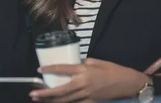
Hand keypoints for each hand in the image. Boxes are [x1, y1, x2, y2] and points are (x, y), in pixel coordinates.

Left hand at [30, 58, 149, 102]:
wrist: (127, 83)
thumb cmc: (113, 69)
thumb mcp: (97, 61)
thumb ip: (84, 63)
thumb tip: (75, 65)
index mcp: (84, 70)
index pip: (62, 69)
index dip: (49, 69)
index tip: (39, 69)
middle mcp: (83, 83)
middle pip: (60, 90)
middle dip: (45, 93)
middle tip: (33, 94)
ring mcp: (86, 94)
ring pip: (65, 100)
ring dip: (52, 100)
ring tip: (40, 100)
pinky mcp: (91, 101)